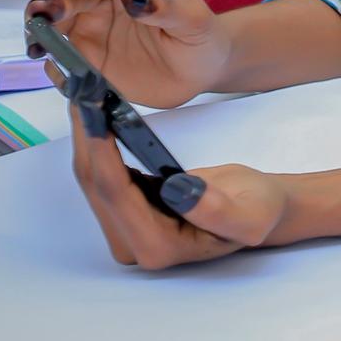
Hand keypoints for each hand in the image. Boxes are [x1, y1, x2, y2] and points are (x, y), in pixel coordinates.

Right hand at [28, 0, 232, 108]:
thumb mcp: (194, 20)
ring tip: (35, 44)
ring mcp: (91, 27)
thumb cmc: (201, 36)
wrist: (199, 71)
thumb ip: (167, 6)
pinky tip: (56, 70)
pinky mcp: (86, 57)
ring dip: (38, 28)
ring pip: (54, 21)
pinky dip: (53, 63)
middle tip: (45, 15)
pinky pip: (61, 57)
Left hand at [70, 111, 291, 269]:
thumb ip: (217, 210)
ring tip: (84, 96)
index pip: (118, 198)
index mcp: (158, 248)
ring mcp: (126, 229)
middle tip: (83, 93)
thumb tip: (175, 189)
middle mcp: (133, 244)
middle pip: (97, 189)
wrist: (256, 208)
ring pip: (93, 180)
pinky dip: (97, 145)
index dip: (102, 157)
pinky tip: (94, 115)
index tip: (94, 118)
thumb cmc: (257, 211)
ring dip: (87, 138)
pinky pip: (102, 175)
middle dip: (87, 140)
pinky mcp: (125, 210)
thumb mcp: (250, 215)